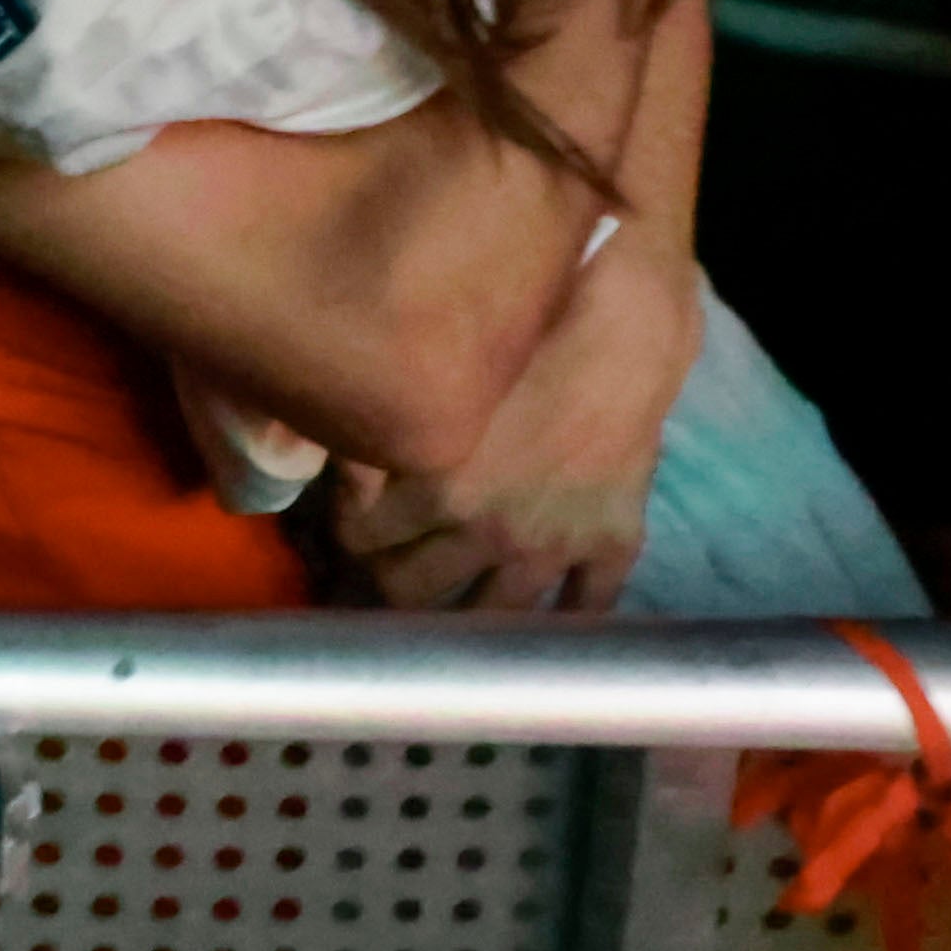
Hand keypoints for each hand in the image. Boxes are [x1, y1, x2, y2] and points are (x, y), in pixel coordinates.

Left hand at [322, 231, 693, 612]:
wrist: (625, 325)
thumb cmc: (522, 331)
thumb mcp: (430, 375)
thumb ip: (378, 430)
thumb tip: (324, 462)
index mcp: (436, 489)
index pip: (360, 542)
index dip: (350, 527)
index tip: (357, 515)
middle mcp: (489, 532)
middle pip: (412, 592)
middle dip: (391, 578)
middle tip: (391, 564)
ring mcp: (554, 547)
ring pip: (492, 619)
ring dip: (464, 619)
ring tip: (451, 605)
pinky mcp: (613, 543)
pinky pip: (588, 609)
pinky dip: (566, 623)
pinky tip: (545, 625)